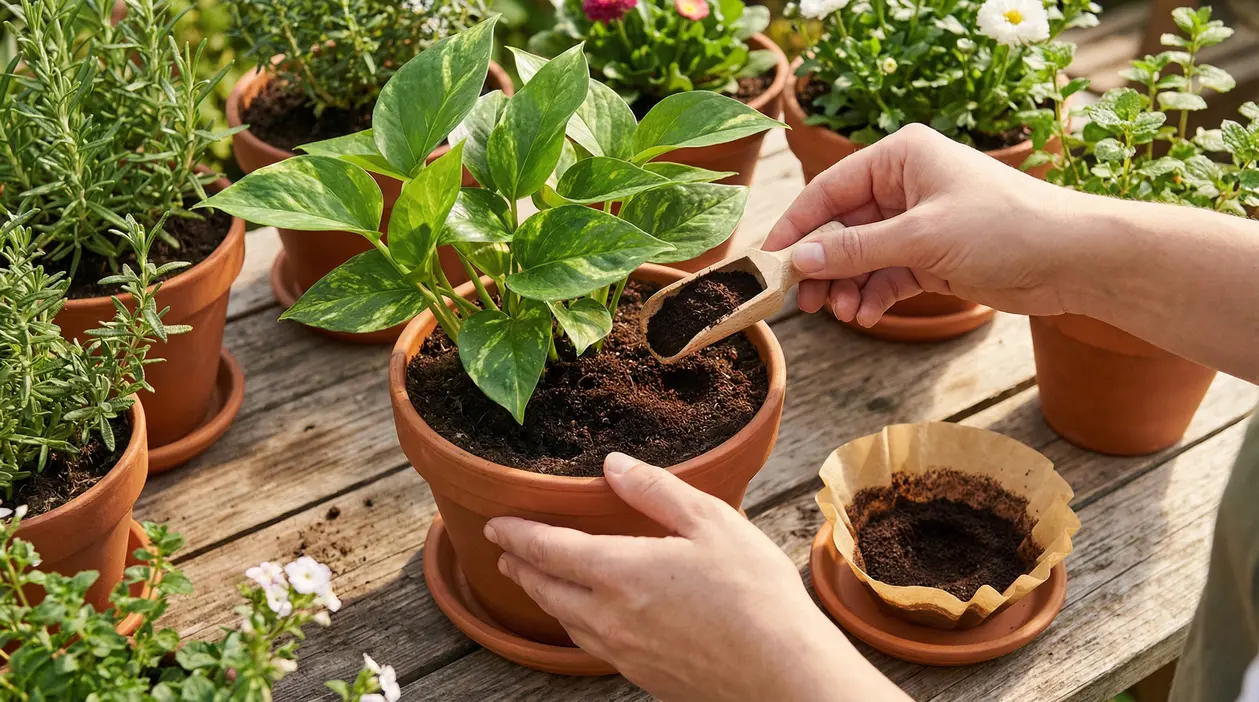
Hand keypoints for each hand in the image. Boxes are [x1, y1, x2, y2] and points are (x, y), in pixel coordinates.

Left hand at [484, 453, 907, 701]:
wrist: (782, 675)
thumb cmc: (755, 594)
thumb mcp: (711, 523)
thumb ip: (657, 491)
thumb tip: (613, 464)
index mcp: (620, 572)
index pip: (548, 550)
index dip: (517, 535)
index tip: (495, 526)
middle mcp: (610, 617)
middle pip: (547, 590)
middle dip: (521, 568)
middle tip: (506, 553)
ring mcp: (625, 653)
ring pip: (567, 623)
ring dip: (545, 598)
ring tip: (538, 583)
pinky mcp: (645, 677)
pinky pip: (594, 647)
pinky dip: (577, 625)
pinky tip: (590, 621)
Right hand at [765, 123, 1087, 326]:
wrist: (1074, 259)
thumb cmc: (1006, 227)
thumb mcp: (922, 238)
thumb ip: (857, 250)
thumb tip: (801, 259)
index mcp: (901, 157)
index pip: (830, 189)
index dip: (797, 225)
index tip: (770, 259)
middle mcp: (905, 185)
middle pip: (842, 227)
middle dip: (823, 265)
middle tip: (803, 300)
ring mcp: (917, 223)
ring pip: (861, 257)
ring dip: (847, 287)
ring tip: (842, 315)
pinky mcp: (931, 257)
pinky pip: (885, 276)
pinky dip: (872, 296)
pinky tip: (865, 316)